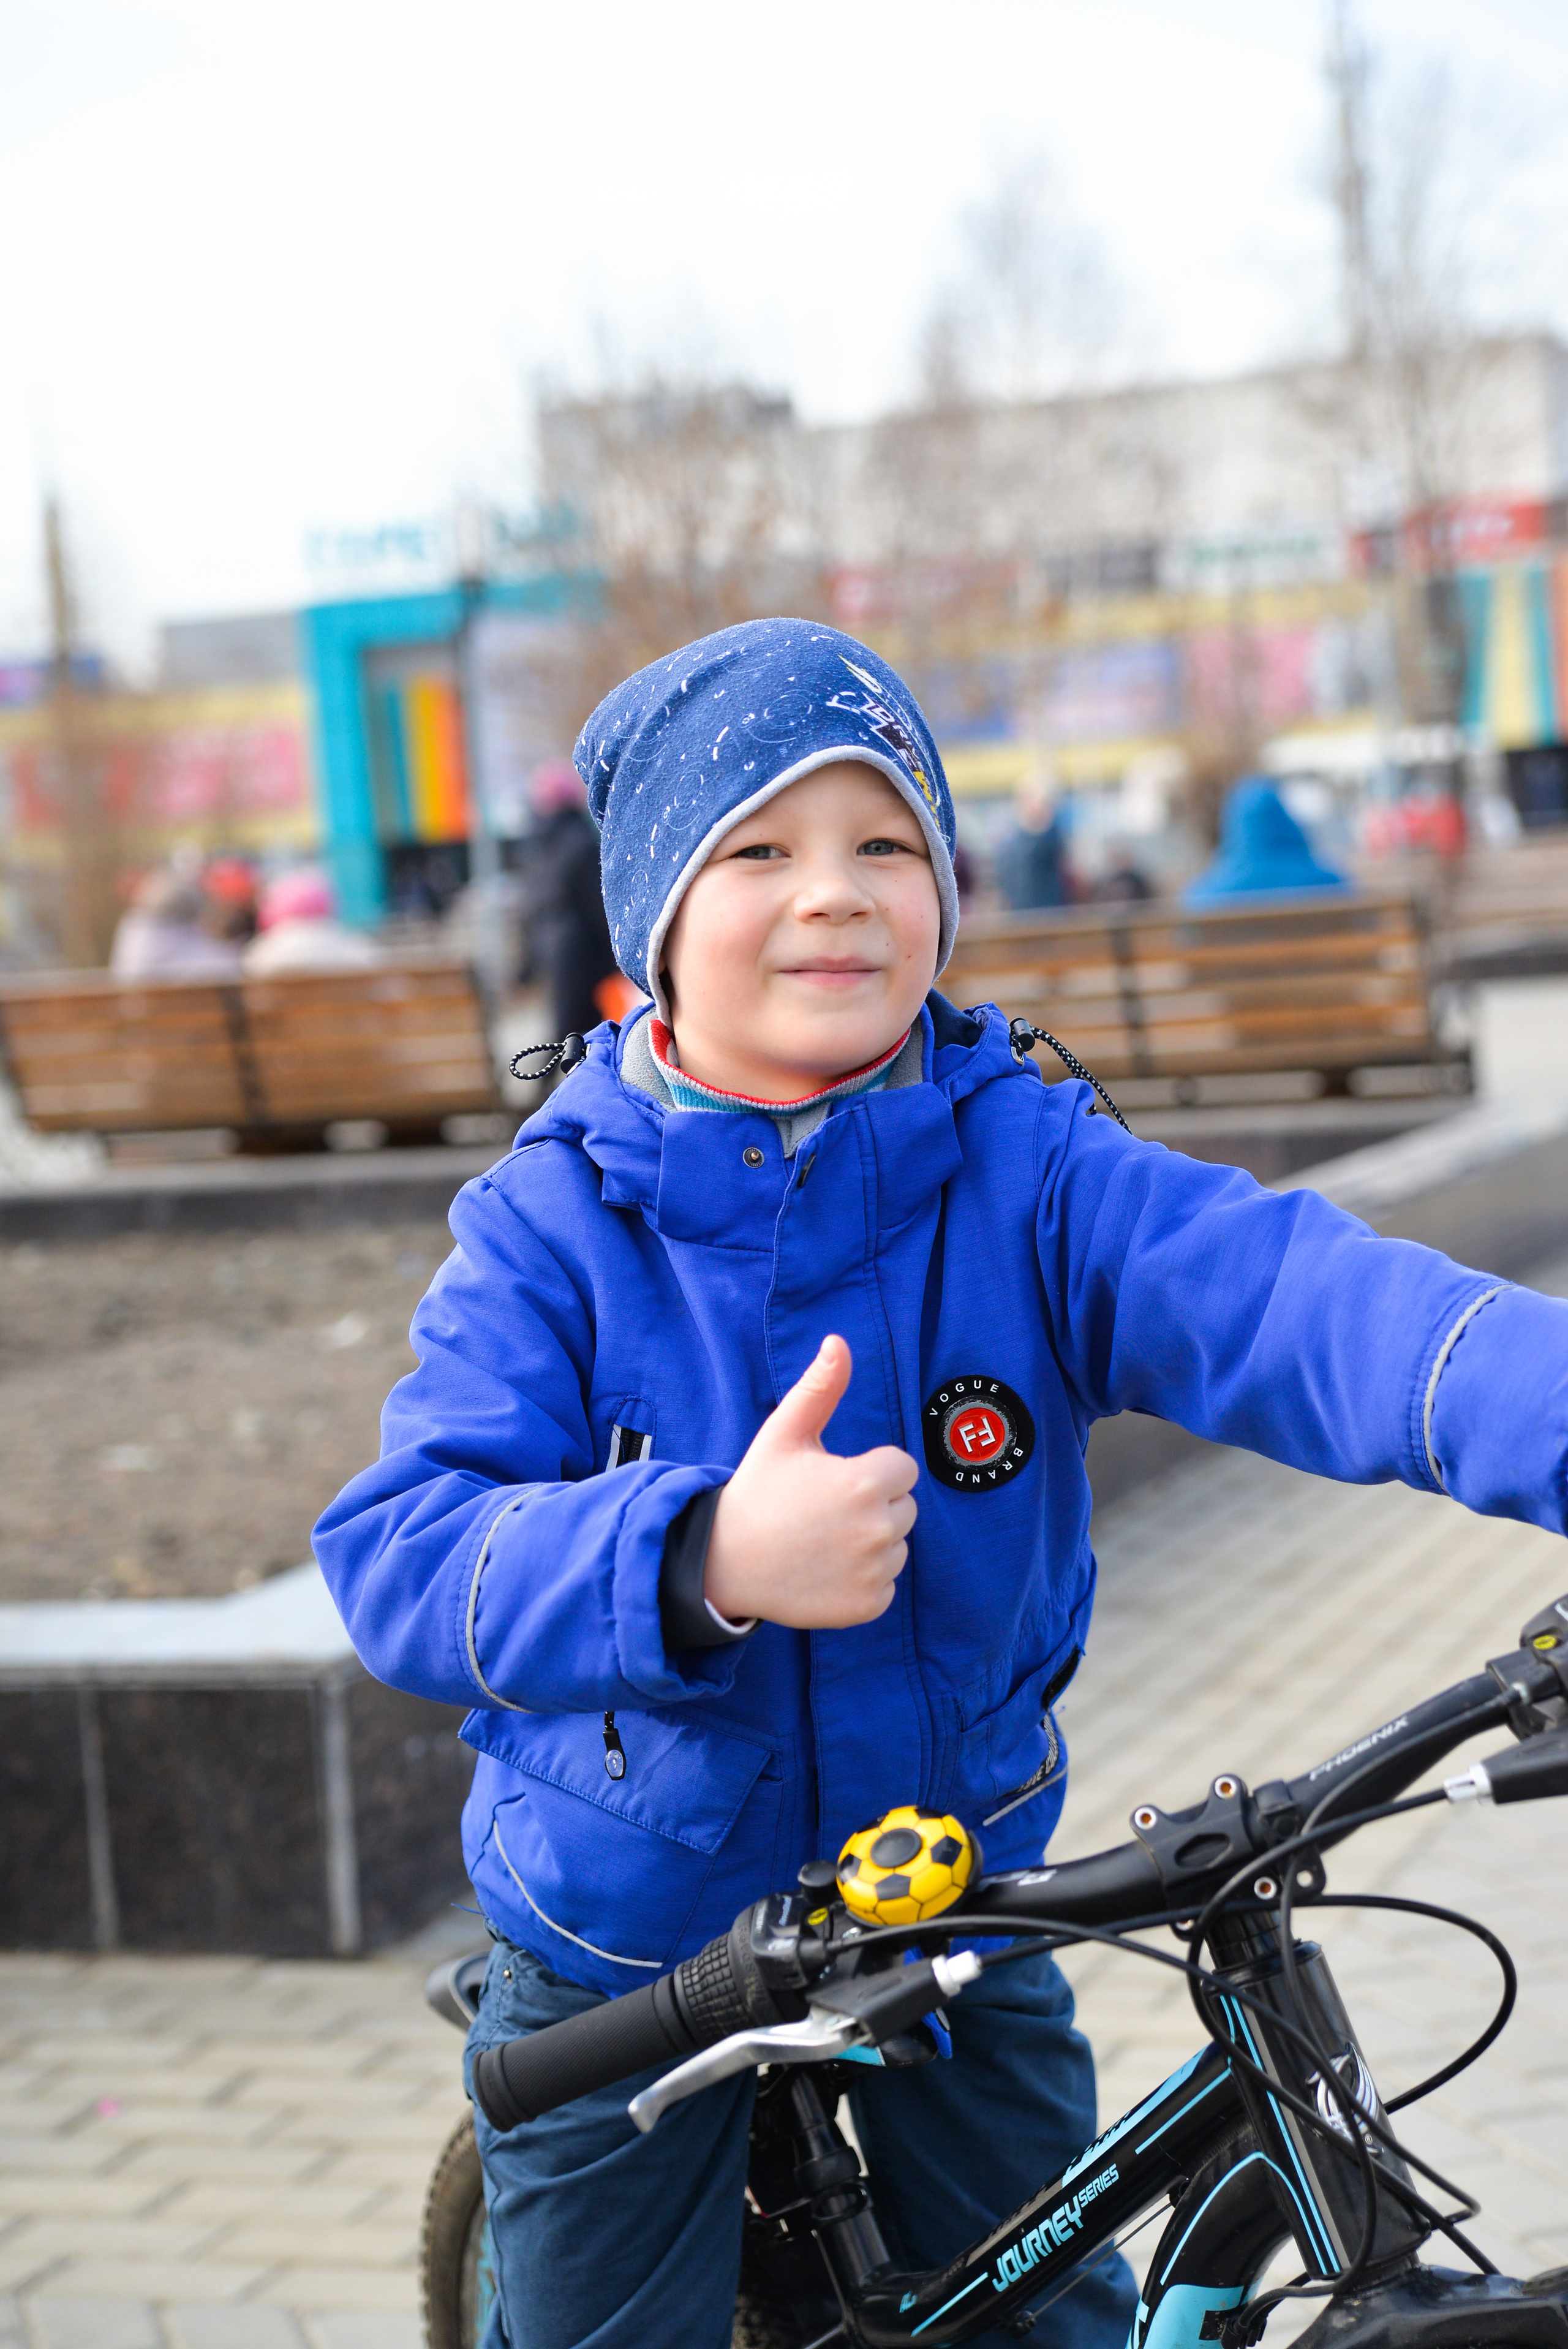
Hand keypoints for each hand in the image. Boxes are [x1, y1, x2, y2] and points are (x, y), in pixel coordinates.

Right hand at [703, 1335, 917, 1628]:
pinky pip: (886, 1584)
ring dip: (871, 1542)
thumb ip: (819, 1387)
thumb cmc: (759, 1491)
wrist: (725, 1561)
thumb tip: (838, 1342)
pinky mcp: (867, 1606)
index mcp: (864, 1482)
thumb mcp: (784, 1433)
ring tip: (823, 1540)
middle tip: (825, 1511)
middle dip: (874, 1505)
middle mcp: (876, 1529)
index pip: (901, 1468)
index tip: (833, 1480)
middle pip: (904, 1507)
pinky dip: (863, 1580)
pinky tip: (826, 1570)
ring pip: (897, 1546)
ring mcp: (874, 1571)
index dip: (870, 1471)